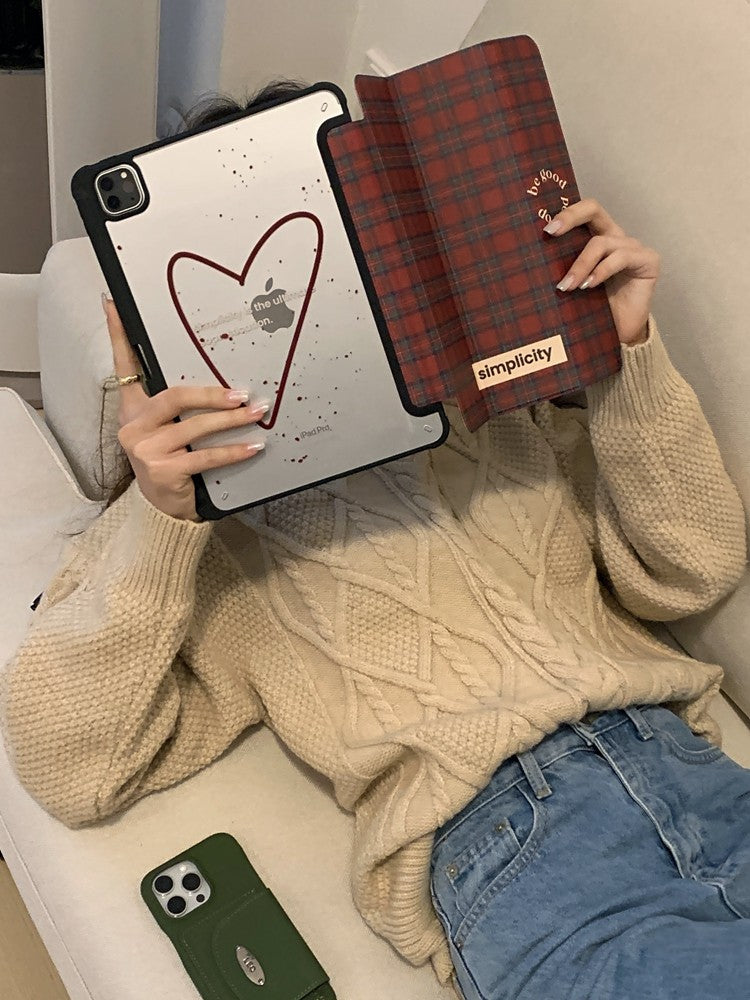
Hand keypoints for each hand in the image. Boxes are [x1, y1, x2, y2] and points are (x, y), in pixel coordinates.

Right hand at [102, 294, 267, 521]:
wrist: (163, 507)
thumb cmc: (171, 460)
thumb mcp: (168, 429)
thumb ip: (179, 406)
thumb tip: (222, 380)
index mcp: (132, 407)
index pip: (122, 365)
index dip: (118, 335)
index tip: (112, 303)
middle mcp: (133, 424)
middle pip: (174, 397)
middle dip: (212, 394)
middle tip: (242, 393)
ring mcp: (145, 448)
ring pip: (194, 427)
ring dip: (231, 420)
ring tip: (256, 413)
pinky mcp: (162, 470)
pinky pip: (205, 457)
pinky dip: (233, 451)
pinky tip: (253, 446)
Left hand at [543, 198, 660, 345]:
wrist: (619, 336)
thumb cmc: (594, 312)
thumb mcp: (572, 287)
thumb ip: (559, 270)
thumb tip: (525, 261)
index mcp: (596, 239)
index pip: (582, 213)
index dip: (564, 214)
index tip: (545, 230)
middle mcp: (615, 238)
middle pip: (593, 209)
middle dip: (570, 217)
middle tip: (551, 233)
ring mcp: (632, 248)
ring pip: (601, 242)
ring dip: (580, 264)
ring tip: (566, 286)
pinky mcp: (648, 261)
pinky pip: (621, 257)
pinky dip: (601, 271)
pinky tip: (589, 286)